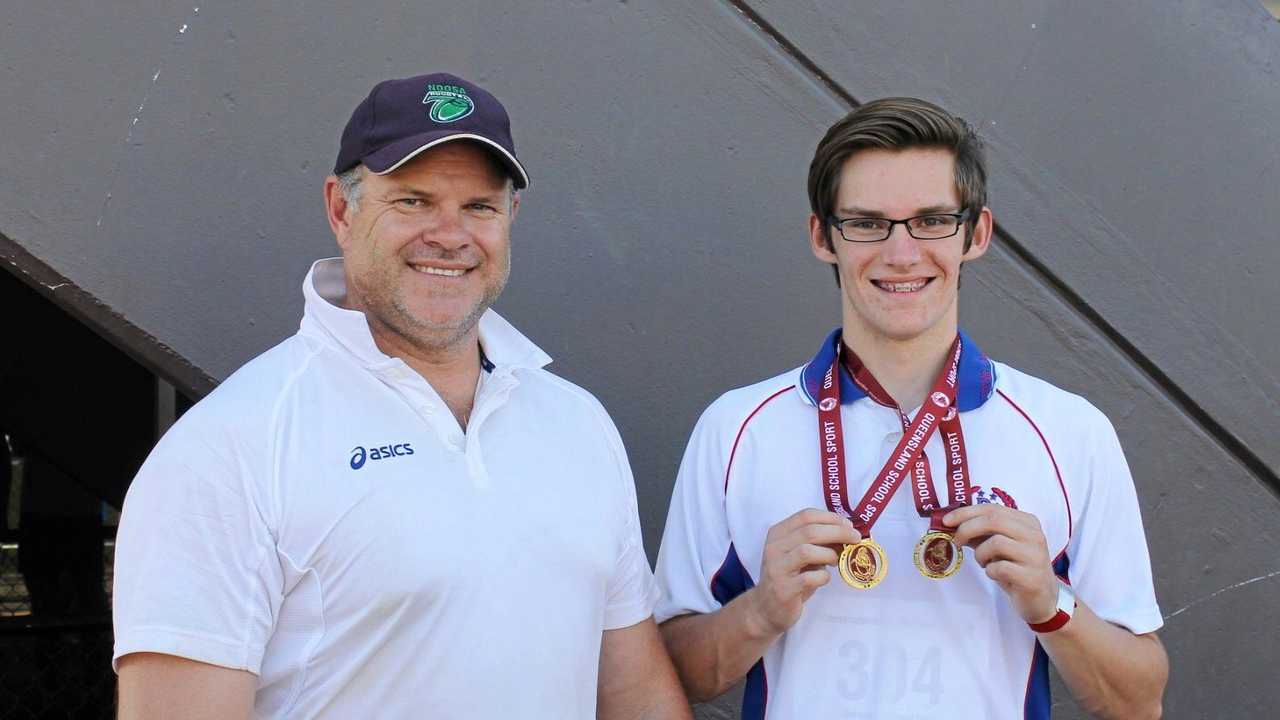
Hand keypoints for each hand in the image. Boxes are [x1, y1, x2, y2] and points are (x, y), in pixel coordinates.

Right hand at [745, 509, 860, 637]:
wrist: (766, 609)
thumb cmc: (789, 578)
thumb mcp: (800, 556)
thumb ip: (817, 543)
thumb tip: (848, 533)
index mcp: (778, 533)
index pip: (806, 516)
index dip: (831, 518)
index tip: (849, 525)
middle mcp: (774, 547)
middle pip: (810, 531)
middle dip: (838, 532)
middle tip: (856, 538)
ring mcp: (777, 568)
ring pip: (807, 551)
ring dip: (830, 554)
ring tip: (837, 561)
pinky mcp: (783, 589)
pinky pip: (809, 578)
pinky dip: (823, 576)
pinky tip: (824, 578)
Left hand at [944, 504, 1059, 623]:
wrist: (1040, 600)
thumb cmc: (1016, 569)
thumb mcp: (998, 547)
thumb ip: (980, 533)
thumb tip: (950, 524)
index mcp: (1027, 522)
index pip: (992, 509)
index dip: (966, 512)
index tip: (946, 521)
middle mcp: (1035, 535)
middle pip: (994, 521)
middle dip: (967, 529)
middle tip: (956, 541)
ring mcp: (1036, 556)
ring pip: (996, 543)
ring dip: (981, 554)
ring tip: (984, 563)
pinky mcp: (1032, 577)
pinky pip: (1000, 568)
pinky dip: (990, 571)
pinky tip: (994, 574)